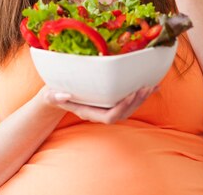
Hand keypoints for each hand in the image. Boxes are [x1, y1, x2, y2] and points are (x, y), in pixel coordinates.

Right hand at [40, 85, 158, 123]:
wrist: (56, 96)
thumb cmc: (53, 94)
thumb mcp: (50, 95)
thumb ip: (55, 97)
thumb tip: (63, 94)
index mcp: (89, 113)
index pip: (109, 117)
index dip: (122, 108)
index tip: (131, 95)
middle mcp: (99, 113)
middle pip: (123, 114)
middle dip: (136, 103)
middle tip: (146, 88)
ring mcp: (105, 108)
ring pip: (128, 109)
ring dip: (141, 99)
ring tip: (152, 87)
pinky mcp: (110, 101)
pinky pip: (127, 101)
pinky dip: (139, 95)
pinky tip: (152, 85)